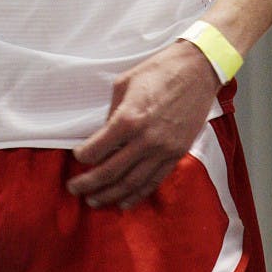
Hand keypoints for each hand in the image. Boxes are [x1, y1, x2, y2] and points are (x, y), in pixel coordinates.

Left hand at [67, 41, 219, 209]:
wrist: (196, 71)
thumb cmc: (158, 70)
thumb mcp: (124, 83)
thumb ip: (112, 111)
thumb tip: (105, 134)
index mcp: (129, 118)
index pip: (98, 148)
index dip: (83, 156)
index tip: (77, 157)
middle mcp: (145, 139)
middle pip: (111, 171)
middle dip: (89, 183)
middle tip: (74, 188)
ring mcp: (163, 150)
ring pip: (132, 183)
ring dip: (110, 195)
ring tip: (94, 200)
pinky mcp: (177, 154)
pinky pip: (154, 181)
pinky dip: (137, 194)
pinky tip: (124, 201)